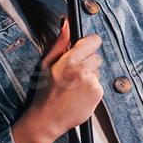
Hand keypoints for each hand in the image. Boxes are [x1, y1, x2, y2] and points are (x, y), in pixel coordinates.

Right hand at [29, 19, 103, 139]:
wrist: (47, 119)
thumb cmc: (44, 90)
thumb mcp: (46, 64)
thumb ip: (60, 43)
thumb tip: (67, 24)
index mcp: (69, 61)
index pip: (93, 41)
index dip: (90, 43)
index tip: (86, 47)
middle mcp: (82, 71)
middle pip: (97, 57)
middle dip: (88, 62)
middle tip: (73, 73)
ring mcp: (92, 83)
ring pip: (98, 72)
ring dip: (89, 76)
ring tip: (74, 86)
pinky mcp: (97, 95)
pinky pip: (99, 85)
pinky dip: (91, 89)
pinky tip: (78, 95)